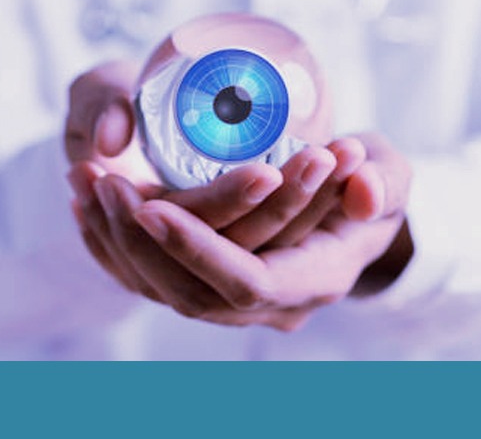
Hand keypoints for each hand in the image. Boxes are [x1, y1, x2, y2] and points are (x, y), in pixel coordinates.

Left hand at [63, 60, 363, 293]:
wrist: (358, 209)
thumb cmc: (373, 184)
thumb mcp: (392, 174)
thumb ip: (385, 180)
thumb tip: (363, 191)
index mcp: (316, 279)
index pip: (246, 283)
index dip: (197, 251)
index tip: (152, 206)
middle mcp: (272, 305)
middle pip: (190, 295)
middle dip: (139, 242)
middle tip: (105, 181)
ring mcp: (236, 301)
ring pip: (162, 290)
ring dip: (116, 239)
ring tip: (88, 179)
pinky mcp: (208, 284)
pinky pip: (150, 279)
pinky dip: (112, 244)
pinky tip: (88, 201)